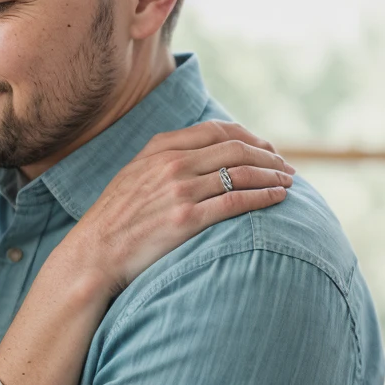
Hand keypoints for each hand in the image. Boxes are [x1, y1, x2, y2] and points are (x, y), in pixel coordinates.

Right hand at [64, 121, 292, 295]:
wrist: (94, 253)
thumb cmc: (114, 219)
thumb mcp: (133, 174)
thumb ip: (163, 158)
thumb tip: (199, 153)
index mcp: (159, 149)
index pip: (216, 130)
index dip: (248, 137)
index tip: (266, 148)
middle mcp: (172, 164)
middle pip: (235, 149)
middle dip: (268, 156)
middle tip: (287, 167)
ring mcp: (179, 191)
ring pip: (241, 173)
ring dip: (272, 175)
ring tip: (289, 183)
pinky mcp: (186, 220)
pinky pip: (236, 202)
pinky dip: (263, 197)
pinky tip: (278, 199)